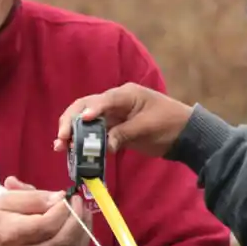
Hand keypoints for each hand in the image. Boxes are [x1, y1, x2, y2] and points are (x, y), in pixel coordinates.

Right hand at [0, 177, 89, 245]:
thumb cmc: (0, 220)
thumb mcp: (7, 201)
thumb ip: (33, 197)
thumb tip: (59, 197)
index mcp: (11, 234)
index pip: (44, 225)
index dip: (61, 210)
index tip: (65, 196)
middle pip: (61, 240)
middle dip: (76, 217)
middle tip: (76, 200)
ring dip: (82, 226)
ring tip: (81, 209)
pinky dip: (83, 237)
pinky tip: (82, 222)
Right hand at [54, 84, 191, 158]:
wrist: (186, 134)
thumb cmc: (170, 124)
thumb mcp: (147, 128)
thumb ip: (124, 134)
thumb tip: (104, 145)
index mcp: (126, 94)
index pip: (102, 99)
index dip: (90, 110)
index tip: (81, 121)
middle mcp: (116, 102)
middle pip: (86, 107)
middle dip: (71, 121)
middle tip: (61, 138)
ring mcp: (114, 115)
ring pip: (86, 121)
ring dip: (73, 133)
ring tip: (60, 146)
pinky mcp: (115, 128)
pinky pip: (95, 133)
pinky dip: (84, 141)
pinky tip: (72, 150)